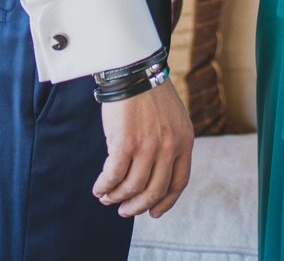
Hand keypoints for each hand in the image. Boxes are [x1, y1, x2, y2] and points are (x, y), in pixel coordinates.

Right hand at [93, 81, 193, 218]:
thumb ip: (171, 143)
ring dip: (117, 197)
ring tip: (107, 198)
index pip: (178, 182)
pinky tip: (99, 188)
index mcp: (184, 141)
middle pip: (155, 190)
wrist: (133, 70)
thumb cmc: (149, 92)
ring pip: (132, 186)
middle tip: (125, 211)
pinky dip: (105, 186)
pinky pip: (113, 176)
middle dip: (138, 206)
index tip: (154, 212)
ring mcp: (148, 146)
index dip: (166, 202)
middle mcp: (169, 147)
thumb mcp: (173, 118)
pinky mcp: (125, 143)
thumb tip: (156, 172)